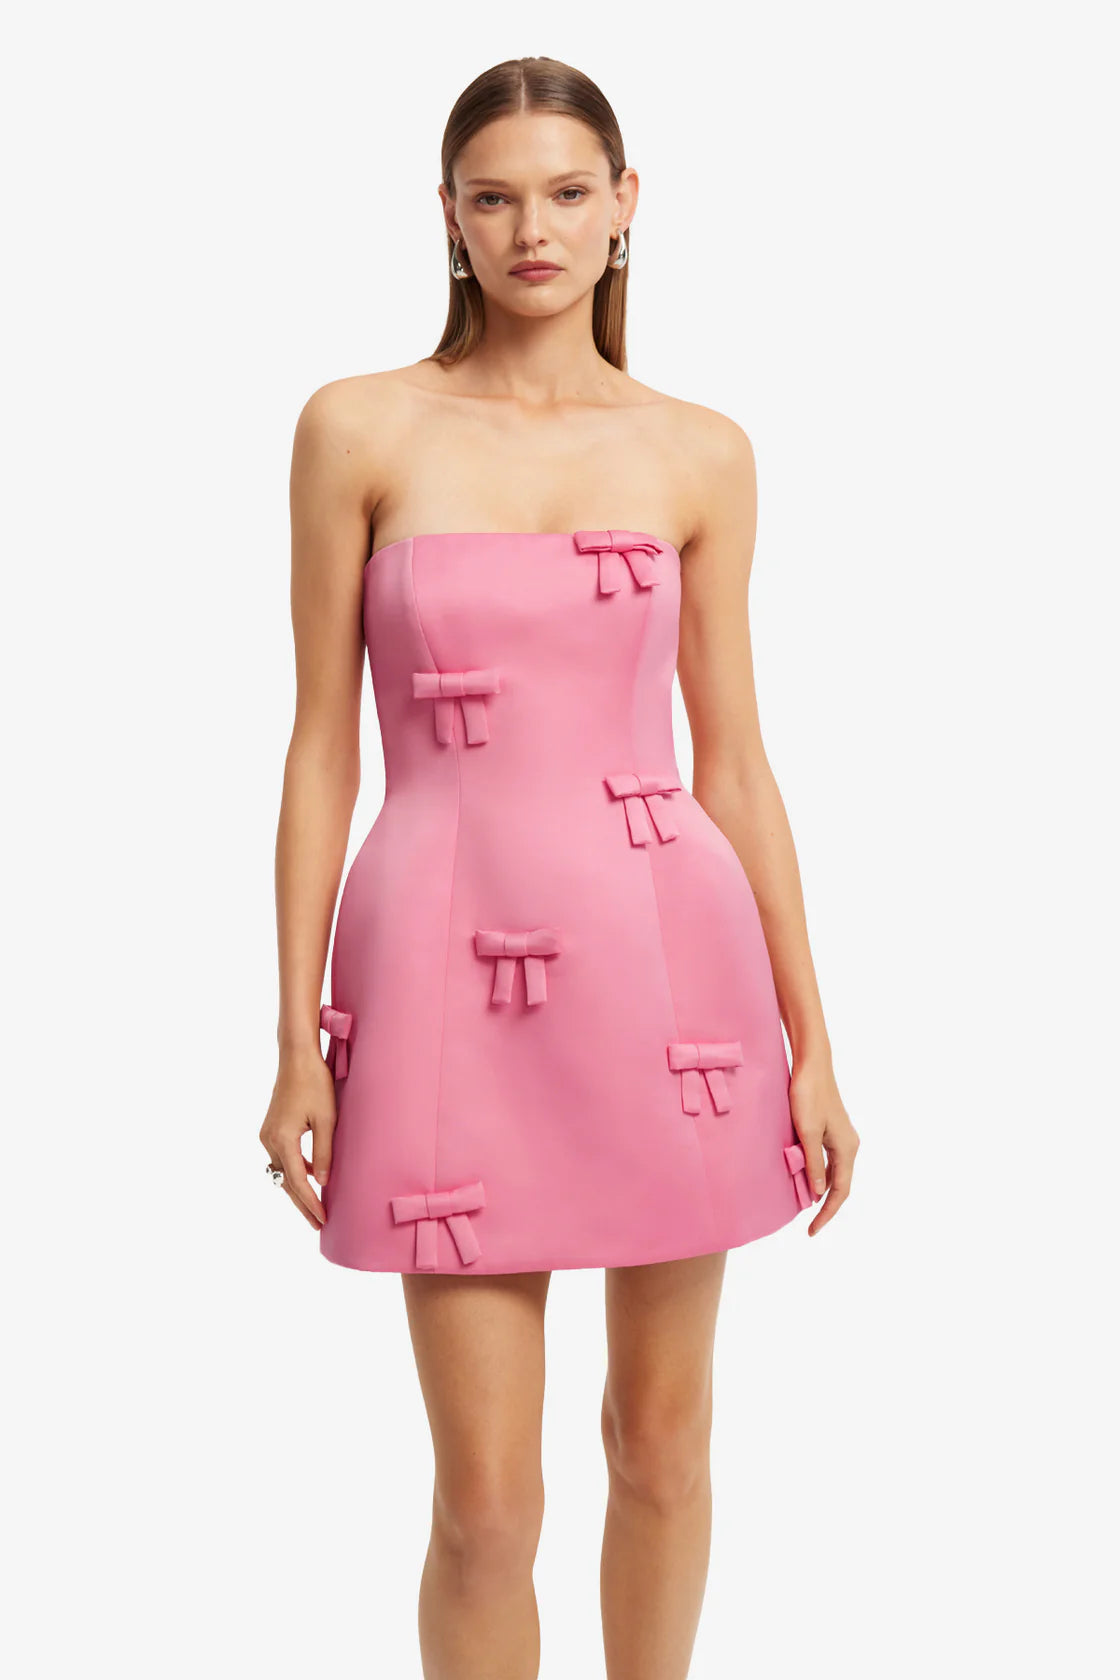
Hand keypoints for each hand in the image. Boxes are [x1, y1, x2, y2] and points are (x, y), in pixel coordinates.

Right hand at [259, 1048, 337, 1230]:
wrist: (297, 1057)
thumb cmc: (315, 1083)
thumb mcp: (327, 1119)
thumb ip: (324, 1152)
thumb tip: (322, 1182)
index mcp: (282, 1139)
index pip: (297, 1181)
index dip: (310, 1203)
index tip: (322, 1220)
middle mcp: (269, 1140)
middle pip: (285, 1181)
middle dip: (302, 1204)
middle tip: (317, 1224)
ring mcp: (267, 1134)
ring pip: (281, 1171)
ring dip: (297, 1188)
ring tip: (314, 1207)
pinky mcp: (271, 1128)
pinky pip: (281, 1157)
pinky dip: (294, 1170)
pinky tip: (311, 1175)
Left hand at [788, 1054, 858, 1236]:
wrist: (811, 1064)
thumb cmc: (808, 1095)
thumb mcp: (807, 1132)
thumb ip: (814, 1164)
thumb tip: (819, 1194)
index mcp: (847, 1148)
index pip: (840, 1191)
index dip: (827, 1213)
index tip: (812, 1230)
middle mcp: (849, 1145)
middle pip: (840, 1184)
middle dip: (826, 1206)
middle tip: (809, 1225)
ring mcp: (841, 1137)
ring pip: (835, 1173)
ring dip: (822, 1190)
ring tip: (805, 1207)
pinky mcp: (832, 1129)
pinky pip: (829, 1160)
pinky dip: (820, 1174)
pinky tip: (807, 1179)